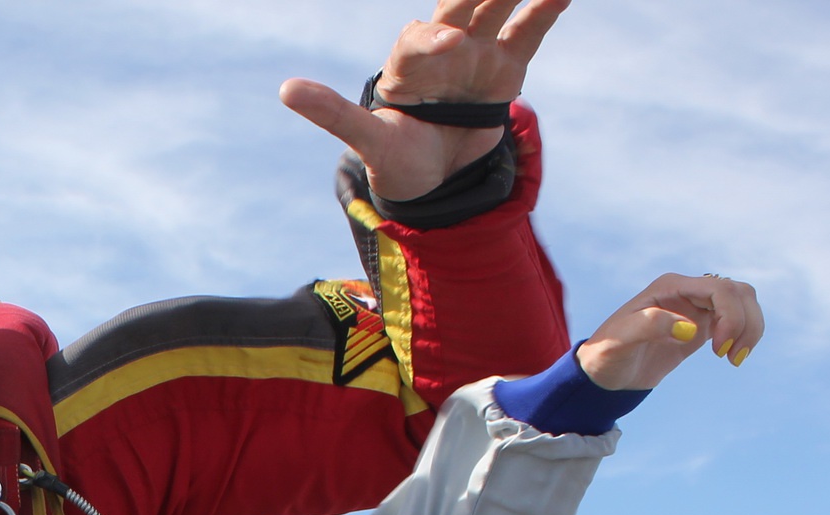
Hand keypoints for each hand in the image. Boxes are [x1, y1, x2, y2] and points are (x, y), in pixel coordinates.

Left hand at [279, 0, 570, 202]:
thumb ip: (333, 113)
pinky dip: (543, 11)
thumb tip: (286, 90)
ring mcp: (476, 54)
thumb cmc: (396, 158)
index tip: (448, 45)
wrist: (433, 181)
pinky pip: (526, 33)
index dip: (432, 39)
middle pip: (459, 7)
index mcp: (406, 63)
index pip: (419, 39)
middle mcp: (442, 49)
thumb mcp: (367, 140)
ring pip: (495, 9)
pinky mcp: (505, 69)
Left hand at [576, 273, 765, 390]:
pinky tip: (732, 357)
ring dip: (750, 328)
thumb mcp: (620, 341)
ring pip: (743, 303)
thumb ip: (650, 326)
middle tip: (730, 356)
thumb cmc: (606, 355)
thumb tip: (690, 328)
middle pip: (739, 293)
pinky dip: (744, 335)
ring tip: (734, 358)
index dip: (731, 315)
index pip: (720, 288)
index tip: (719, 348)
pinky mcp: (702, 326)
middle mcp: (688, 291)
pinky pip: (737, 319)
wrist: (603, 375)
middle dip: (745, 322)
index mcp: (671, 286)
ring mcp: (697, 307)